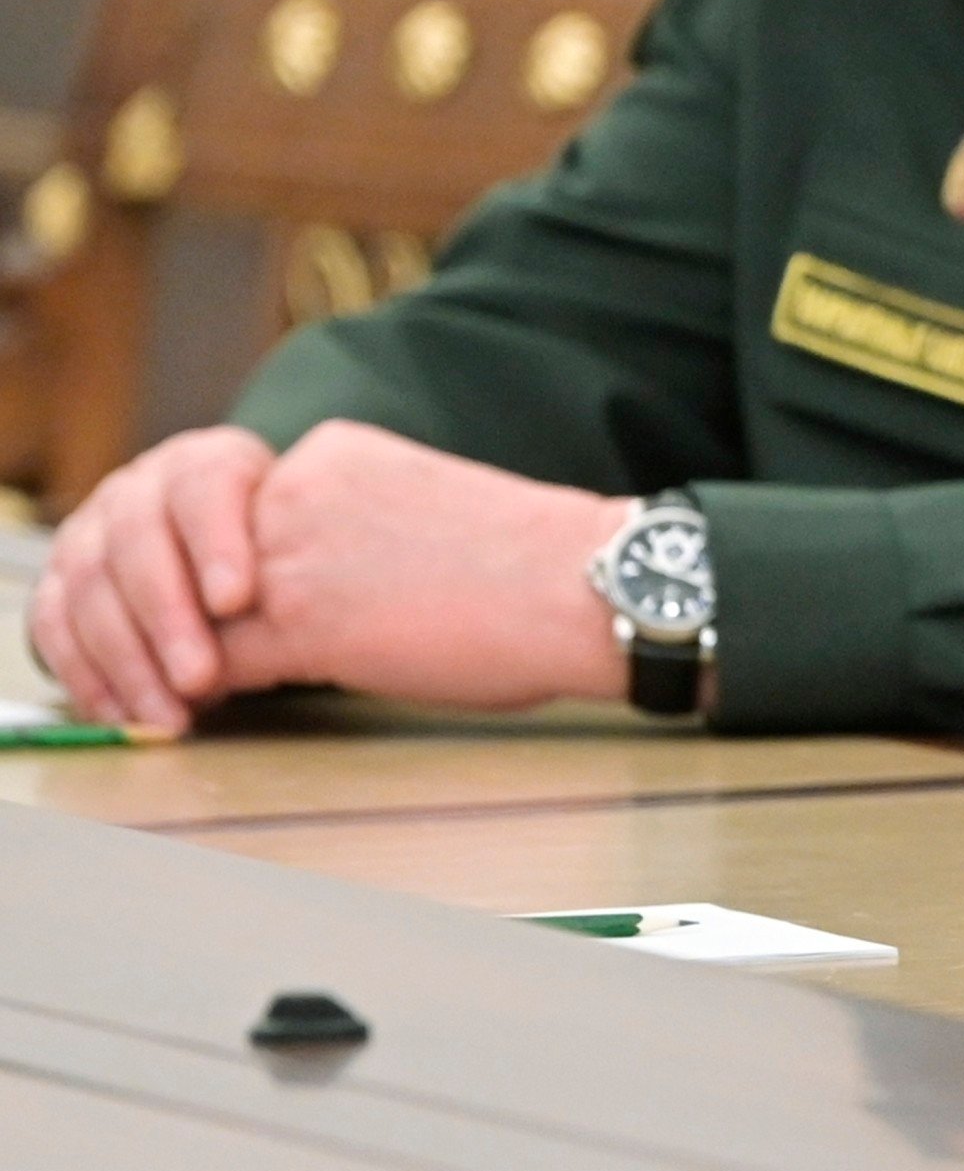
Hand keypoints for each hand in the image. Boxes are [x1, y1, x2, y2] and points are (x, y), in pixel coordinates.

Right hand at [27, 425, 278, 730]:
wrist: (223, 548)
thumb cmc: (277, 545)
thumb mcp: (294, 534)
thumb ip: (293, 557)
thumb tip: (309, 611)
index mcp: (202, 463)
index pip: (203, 486)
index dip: (216, 542)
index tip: (237, 601)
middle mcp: (137, 490)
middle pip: (138, 543)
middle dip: (168, 618)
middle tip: (200, 678)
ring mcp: (88, 533)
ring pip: (89, 590)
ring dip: (128, 661)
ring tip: (170, 717)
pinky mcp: (56, 581)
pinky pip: (54, 628)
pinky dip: (87, 676)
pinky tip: (122, 717)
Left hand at [200, 423, 635, 710]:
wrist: (580, 582)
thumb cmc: (526, 562)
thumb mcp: (415, 506)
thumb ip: (346, 529)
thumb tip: (313, 590)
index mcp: (331, 454)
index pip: (235, 518)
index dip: (224, 577)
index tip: (222, 617)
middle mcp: (297, 490)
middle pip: (197, 563)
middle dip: (183, 621)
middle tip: (176, 670)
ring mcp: (291, 554)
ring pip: (189, 615)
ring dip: (178, 662)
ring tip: (177, 700)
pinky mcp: (299, 623)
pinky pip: (212, 663)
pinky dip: (199, 695)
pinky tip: (210, 715)